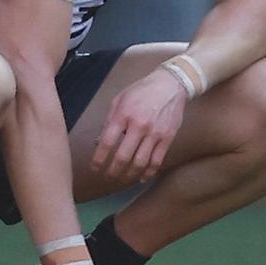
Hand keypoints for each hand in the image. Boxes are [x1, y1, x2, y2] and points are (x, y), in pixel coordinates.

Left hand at [91, 68, 188, 183]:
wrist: (171, 85)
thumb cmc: (141, 91)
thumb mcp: (119, 100)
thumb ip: (109, 122)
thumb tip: (98, 142)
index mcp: (123, 114)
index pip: (107, 142)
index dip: (99, 159)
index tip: (94, 168)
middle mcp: (139, 125)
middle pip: (123, 156)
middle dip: (113, 171)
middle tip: (108, 178)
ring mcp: (155, 133)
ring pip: (140, 162)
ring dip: (129, 175)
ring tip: (122, 180)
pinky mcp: (167, 138)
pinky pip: (157, 161)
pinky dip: (148, 172)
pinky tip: (141, 178)